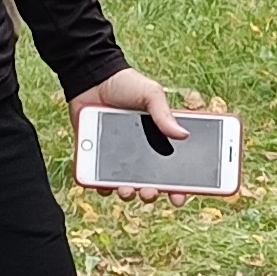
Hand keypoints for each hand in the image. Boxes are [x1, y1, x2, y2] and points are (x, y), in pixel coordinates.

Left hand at [69, 64, 210, 180]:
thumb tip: (184, 135)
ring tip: (126, 190)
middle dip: (152, 193)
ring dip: (128, 193)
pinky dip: (102, 186)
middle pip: (150, 183)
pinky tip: (105, 185)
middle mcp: (140, 152)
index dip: (178, 187)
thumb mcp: (151, 94)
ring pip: (126, 185)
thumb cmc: (126, 84)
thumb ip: (165, 115)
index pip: (173, 168)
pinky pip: (99, 179)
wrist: (92, 77)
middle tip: (150, 192)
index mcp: (158, 140)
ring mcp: (117, 156)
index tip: (179, 198)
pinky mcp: (96, 156)